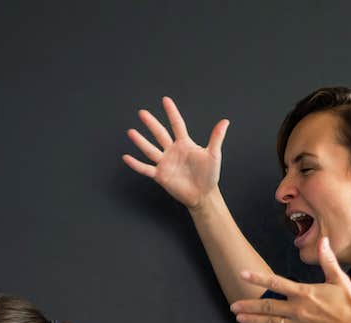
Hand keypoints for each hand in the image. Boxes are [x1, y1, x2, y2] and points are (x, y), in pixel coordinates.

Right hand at [122, 96, 228, 210]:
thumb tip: (225, 121)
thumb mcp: (213, 155)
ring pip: (150, 150)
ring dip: (140, 141)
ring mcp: (165, 163)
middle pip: (160, 134)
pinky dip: (136, 164)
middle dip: (151, 123)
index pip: (176, 124)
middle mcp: (173, 151)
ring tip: (131, 132)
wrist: (203, 194)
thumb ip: (216, 138)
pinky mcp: (160, 175)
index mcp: (185, 144)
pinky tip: (126, 158)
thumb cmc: (209, 175)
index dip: (171, 112)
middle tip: (142, 113)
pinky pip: (146, 169)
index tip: (165, 100)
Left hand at [231, 237, 350, 322]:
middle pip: (267, 306)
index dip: (257, 278)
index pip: (276, 283)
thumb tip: (323, 241)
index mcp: (306, 293)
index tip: (243, 274)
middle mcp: (298, 309)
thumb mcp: (340, 280)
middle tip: (233, 306)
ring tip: (238, 318)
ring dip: (252, 320)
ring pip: (269, 322)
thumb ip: (328, 261)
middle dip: (248, 305)